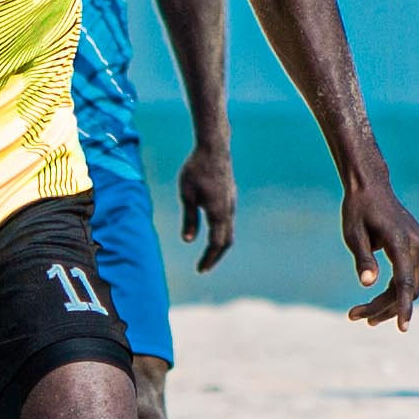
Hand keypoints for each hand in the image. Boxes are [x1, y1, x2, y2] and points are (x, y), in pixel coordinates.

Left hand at [177, 141, 236, 272]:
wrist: (214, 148)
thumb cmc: (196, 169)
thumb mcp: (186, 195)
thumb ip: (189, 218)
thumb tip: (188, 241)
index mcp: (218, 212)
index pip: (216, 243)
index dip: (208, 258)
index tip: (200, 270)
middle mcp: (229, 210)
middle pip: (226, 241)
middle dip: (215, 256)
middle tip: (203, 268)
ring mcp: (232, 203)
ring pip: (229, 231)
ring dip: (219, 245)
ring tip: (207, 255)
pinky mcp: (230, 197)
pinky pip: (228, 221)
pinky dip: (221, 233)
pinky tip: (212, 233)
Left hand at [341, 179, 418, 329]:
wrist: (371, 187)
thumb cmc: (358, 210)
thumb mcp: (353, 234)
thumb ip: (363, 259)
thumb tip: (368, 284)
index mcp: (400, 241)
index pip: (405, 282)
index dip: (403, 307)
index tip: (403, 328)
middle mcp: (417, 245)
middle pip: (407, 289)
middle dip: (384, 308)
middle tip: (354, 316)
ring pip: (410, 286)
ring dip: (389, 303)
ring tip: (361, 315)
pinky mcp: (418, 248)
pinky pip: (410, 276)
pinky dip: (396, 291)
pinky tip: (376, 303)